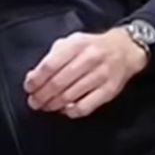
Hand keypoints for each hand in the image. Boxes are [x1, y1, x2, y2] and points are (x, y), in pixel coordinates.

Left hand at [24, 30, 147, 118]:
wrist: (125, 49)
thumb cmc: (92, 47)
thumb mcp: (72, 42)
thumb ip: (53, 57)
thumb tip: (33, 77)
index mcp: (77, 44)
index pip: (50, 65)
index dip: (36, 79)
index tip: (29, 88)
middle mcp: (90, 58)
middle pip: (58, 83)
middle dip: (42, 95)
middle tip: (34, 102)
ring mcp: (101, 75)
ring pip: (70, 96)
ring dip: (53, 105)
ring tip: (46, 107)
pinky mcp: (109, 90)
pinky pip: (85, 106)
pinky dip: (71, 112)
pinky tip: (65, 110)